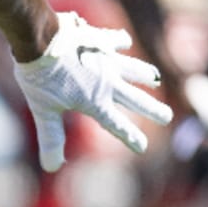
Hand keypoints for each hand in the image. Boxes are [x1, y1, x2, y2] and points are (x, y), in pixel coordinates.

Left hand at [12, 11, 173, 171]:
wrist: (41, 39)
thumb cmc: (40, 78)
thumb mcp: (43, 111)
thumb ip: (51, 138)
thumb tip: (52, 167)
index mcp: (95, 101)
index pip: (116, 124)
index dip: (130, 137)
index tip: (142, 147)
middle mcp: (107, 82)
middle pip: (135, 99)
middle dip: (152, 109)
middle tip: (167, 117)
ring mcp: (107, 59)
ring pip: (133, 69)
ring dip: (144, 75)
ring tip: (154, 79)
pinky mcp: (100, 40)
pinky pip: (115, 41)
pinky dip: (120, 42)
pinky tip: (124, 42)